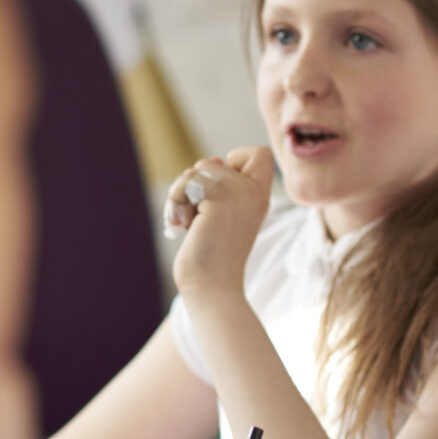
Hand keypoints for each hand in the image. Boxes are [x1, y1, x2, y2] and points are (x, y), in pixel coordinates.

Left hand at [168, 147, 274, 296]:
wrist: (211, 285)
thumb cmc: (212, 254)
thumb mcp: (223, 213)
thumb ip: (222, 186)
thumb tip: (214, 160)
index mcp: (259, 196)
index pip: (260, 154)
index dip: (237, 160)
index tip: (224, 190)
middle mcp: (253, 192)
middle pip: (213, 161)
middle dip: (195, 186)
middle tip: (200, 216)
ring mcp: (238, 194)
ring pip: (196, 170)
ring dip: (183, 195)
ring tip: (192, 223)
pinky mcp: (218, 200)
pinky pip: (187, 182)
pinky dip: (177, 202)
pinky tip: (185, 226)